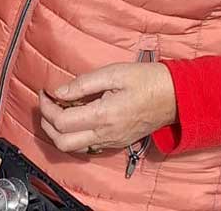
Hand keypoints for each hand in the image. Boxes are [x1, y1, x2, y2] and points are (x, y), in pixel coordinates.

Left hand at [38, 63, 176, 152]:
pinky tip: (78, 115)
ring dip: (59, 131)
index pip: (62, 122)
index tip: (45, 93)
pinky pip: (88, 145)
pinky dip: (75, 134)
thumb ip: (83, 83)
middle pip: (62, 142)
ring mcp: (111, 142)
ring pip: (73, 148)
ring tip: (59, 108)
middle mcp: (105, 134)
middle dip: (47, 124)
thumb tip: (59, 91)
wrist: (176, 97)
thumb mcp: (114, 73)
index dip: (47, 108)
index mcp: (104, 116)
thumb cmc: (147, 80)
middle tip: (47, 104)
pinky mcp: (116, 142)